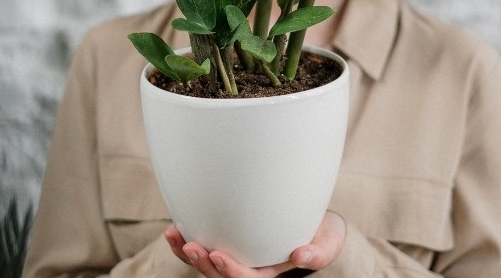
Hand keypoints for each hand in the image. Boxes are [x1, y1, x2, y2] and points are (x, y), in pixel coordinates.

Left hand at [164, 211, 345, 276]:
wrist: (317, 227)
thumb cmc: (322, 237)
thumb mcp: (327, 245)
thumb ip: (318, 253)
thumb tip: (300, 256)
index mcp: (269, 274)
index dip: (230, 270)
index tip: (217, 255)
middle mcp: (248, 270)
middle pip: (220, 276)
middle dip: (202, 264)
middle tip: (190, 245)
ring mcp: (236, 258)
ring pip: (207, 265)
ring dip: (188, 254)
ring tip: (173, 234)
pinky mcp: (229, 245)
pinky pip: (205, 249)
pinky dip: (188, 242)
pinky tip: (177, 228)